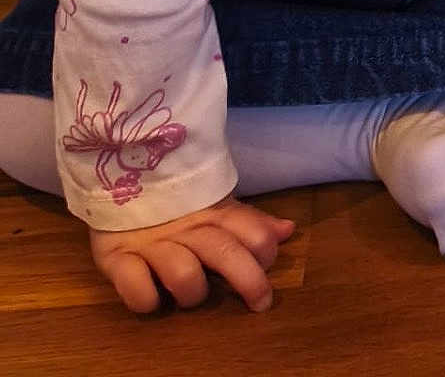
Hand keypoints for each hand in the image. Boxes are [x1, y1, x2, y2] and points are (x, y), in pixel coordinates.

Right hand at [89, 196, 295, 313]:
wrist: (119, 180)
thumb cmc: (177, 205)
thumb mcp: (216, 208)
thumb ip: (251, 222)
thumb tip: (289, 230)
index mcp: (214, 213)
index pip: (252, 229)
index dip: (267, 250)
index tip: (268, 265)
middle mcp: (187, 228)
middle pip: (225, 253)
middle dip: (249, 281)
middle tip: (261, 303)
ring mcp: (152, 244)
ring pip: (183, 274)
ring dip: (192, 293)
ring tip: (190, 295)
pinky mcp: (116, 258)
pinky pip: (136, 287)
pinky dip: (146, 299)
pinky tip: (152, 297)